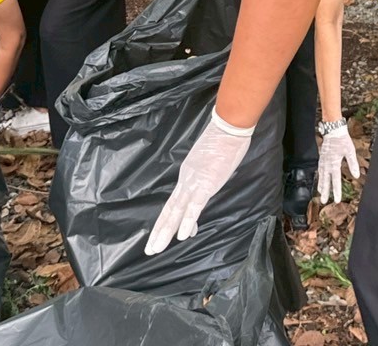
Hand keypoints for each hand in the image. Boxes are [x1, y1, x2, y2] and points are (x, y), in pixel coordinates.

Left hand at [145, 110, 253, 254]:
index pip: (176, 202)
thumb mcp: (211, 161)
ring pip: (176, 212)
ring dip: (165, 232)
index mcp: (187, 174)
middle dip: (159, 231)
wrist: (227, 128)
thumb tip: (207, 186)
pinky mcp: (206, 185)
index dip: (169, 220)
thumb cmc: (223, 140)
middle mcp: (185, 180)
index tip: (166, 235)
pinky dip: (187, 222)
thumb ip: (206, 175)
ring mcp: (194, 184)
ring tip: (156, 249)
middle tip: (149, 249)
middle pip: (169, 210)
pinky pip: (194, 207)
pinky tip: (182, 236)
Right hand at [316, 125, 361, 203]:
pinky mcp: (322, 158)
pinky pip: (319, 170)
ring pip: (321, 176)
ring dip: (321, 185)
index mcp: (334, 164)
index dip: (336, 191)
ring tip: (321, 192)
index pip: (335, 180)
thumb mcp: (350, 151)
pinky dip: (319, 176)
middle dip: (325, 192)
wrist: (333, 130)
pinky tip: (320, 179)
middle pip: (325, 181)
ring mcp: (323, 161)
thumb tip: (356, 176)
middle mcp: (327, 164)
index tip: (337, 200)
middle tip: (323, 201)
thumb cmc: (343, 140)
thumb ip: (353, 164)